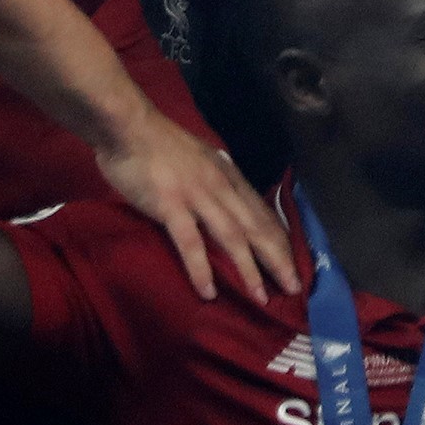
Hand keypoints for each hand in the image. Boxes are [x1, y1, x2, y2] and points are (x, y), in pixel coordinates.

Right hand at [94, 103, 297, 301]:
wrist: (129, 127)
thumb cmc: (159, 145)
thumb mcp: (200, 160)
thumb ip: (214, 181)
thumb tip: (226, 202)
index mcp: (228, 177)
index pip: (262, 213)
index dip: (279, 239)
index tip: (294, 262)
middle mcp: (221, 187)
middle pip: (257, 228)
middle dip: (278, 259)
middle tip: (294, 288)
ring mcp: (198, 196)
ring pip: (233, 237)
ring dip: (250, 269)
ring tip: (262, 297)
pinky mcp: (171, 205)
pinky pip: (191, 243)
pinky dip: (201, 269)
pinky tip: (209, 292)